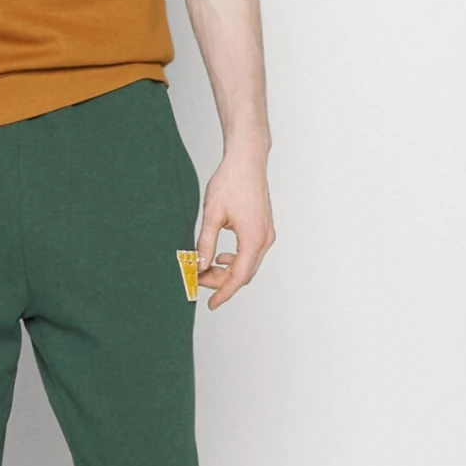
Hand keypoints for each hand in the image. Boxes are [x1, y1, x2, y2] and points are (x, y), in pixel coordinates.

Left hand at [195, 149, 274, 309]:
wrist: (247, 160)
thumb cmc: (230, 182)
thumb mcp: (212, 215)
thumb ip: (206, 244)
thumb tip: (199, 266)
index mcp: (253, 239)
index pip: (238, 277)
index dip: (223, 293)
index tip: (210, 304)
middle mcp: (264, 239)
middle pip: (244, 273)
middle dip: (222, 282)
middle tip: (199, 280)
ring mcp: (266, 234)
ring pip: (248, 264)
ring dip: (228, 271)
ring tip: (205, 268)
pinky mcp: (264, 228)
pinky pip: (251, 253)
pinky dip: (235, 260)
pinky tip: (220, 256)